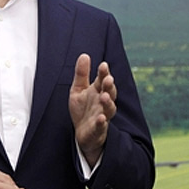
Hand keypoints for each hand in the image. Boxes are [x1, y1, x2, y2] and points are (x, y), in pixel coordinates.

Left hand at [68, 53, 116, 167]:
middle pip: (110, 93)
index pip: (103, 80)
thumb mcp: (78, 89)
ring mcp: (102, 116)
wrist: (82, 133)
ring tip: (104, 96)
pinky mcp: (98, 129)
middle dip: (109, 86)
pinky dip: (102, 122)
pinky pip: (101, 126)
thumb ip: (82, 74)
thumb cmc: (83, 109)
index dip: (104, 73)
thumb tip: (84, 55)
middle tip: (107, 79)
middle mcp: (103, 103)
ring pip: (109, 109)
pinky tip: (101, 118)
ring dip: (108, 103)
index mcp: (98, 91)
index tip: (103, 65)